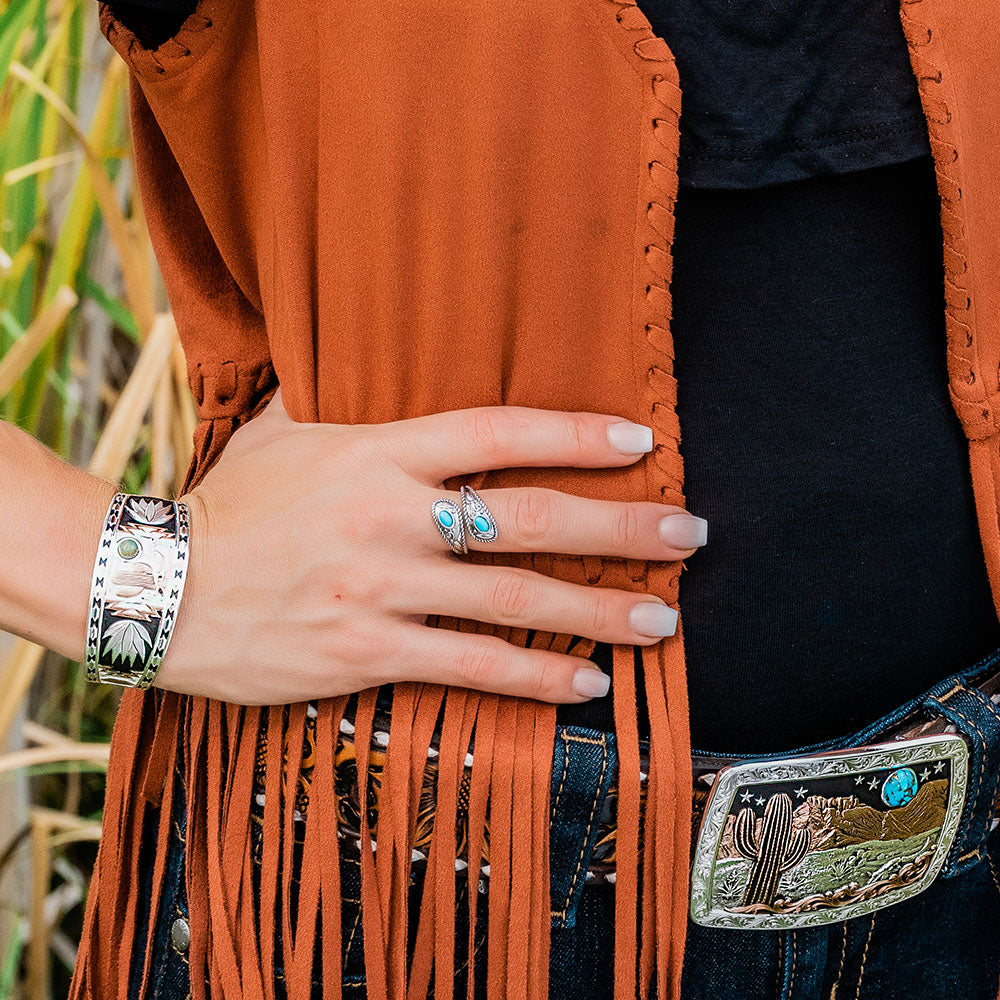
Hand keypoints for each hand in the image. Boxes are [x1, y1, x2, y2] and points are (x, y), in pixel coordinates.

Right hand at [159, 387, 706, 704]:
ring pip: (514, 600)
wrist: (154, 589)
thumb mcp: (283, 429)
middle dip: (620, 528)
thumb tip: (368, 346)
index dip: (576, 436)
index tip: (642, 445)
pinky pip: (470, 666)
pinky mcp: (365, 652)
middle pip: (530, 519)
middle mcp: (390, 518)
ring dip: (599, 610)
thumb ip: (341, 395)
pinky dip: (536, 677)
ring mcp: (382, 588)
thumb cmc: (228, 504)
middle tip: (688, 535)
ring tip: (663, 620)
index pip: (498, 434)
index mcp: (377, 453)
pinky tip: (589, 684)